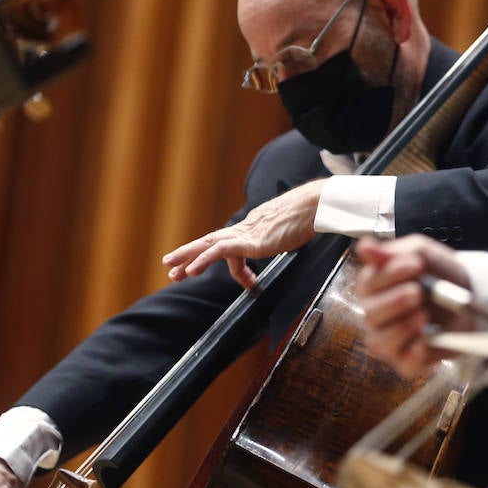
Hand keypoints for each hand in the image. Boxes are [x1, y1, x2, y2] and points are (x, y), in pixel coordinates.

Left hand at [162, 180, 324, 289]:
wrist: (316, 206)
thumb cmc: (311, 216)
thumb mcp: (294, 234)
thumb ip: (285, 238)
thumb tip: (291, 241)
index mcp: (256, 227)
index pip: (235, 246)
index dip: (236, 266)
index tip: (248, 282)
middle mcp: (247, 228)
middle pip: (211, 241)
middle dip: (190, 254)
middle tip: (172, 267)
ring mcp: (247, 233)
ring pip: (208, 244)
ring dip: (186, 257)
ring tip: (172, 270)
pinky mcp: (249, 240)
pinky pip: (219, 252)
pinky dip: (202, 260)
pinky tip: (191, 271)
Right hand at [354, 235, 472, 379]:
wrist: (472, 293)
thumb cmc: (440, 272)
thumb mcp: (422, 253)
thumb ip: (394, 251)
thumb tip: (364, 247)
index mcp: (374, 287)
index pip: (368, 283)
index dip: (390, 274)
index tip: (416, 264)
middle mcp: (377, 315)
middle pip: (371, 314)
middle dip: (395, 302)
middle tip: (419, 292)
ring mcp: (390, 340)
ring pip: (380, 342)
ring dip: (402, 328)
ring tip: (424, 314)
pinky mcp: (409, 361)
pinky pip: (404, 364)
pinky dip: (415, 354)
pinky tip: (427, 339)